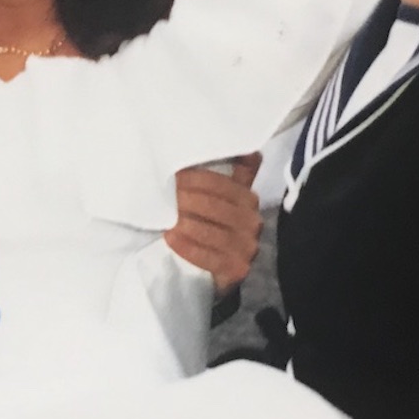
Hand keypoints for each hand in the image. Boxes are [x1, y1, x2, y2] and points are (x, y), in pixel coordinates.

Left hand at [166, 153, 262, 295]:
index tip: (175, 175)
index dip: (199, 179)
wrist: (219, 270)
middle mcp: (253, 223)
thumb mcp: (225, 198)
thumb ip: (235, 173)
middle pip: (219, 208)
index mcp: (249, 200)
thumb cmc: (215, 226)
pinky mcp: (236, 269)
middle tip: (165, 196)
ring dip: (188, 224)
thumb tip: (248, 148)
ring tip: (166, 219)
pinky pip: (210, 258)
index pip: (225, 185)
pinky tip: (171, 238)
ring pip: (215, 234)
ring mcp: (247, 248)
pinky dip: (188, 248)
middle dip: (190, 200)